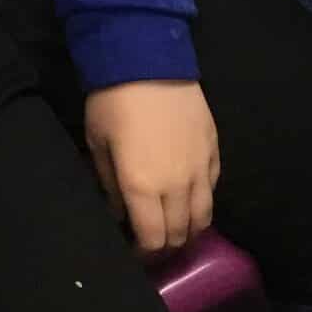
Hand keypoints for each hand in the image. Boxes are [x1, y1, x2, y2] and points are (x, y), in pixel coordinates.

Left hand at [85, 81, 219, 254]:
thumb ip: (109, 184)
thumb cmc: (112, 100)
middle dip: (165, 244)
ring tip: (173, 224)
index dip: (144, 253)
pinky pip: (213, 189)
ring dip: (188, 228)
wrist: (147, 58)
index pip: (152, 240)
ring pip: (203, 217)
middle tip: (152, 239)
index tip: (134, 250)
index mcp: (142, 187)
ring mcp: (200, 169)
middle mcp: (177, 186)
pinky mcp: (214, 150)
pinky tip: (189, 195)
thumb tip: (118, 213)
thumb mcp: (97, 142)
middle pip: (179, 234)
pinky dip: (202, 200)